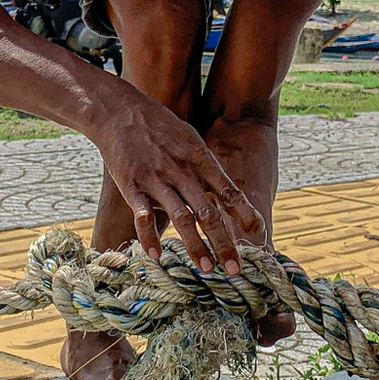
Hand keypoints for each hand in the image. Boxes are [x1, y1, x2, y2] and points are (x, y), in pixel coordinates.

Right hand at [93, 92, 267, 273]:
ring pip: (181, 217)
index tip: (259, 234)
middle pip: (208, 212)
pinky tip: (157, 257)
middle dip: (224, 242)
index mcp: (199, 158)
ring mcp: (156, 179)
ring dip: (195, 246)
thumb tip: (225, 194)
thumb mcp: (190, 139)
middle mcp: (181, 171)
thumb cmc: (160, 127)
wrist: (119, 110)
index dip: (244, 214)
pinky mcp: (131, 185)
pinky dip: (150, 238)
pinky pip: (142, 217)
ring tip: (207, 269)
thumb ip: (206, 167)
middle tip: (235, 269)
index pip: (227, 191)